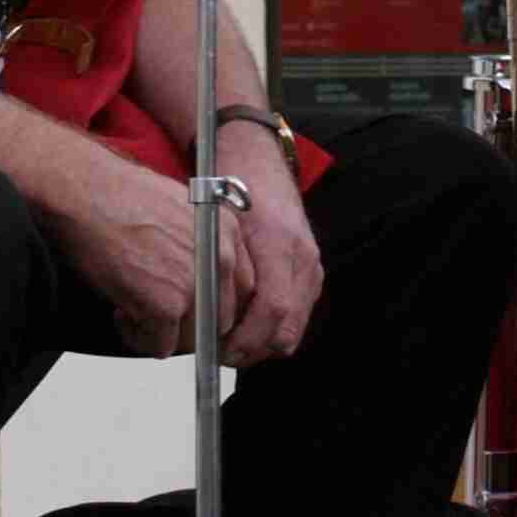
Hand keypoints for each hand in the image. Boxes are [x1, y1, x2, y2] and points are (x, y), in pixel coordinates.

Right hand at [48, 143, 252, 355]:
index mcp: (226, 231)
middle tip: (160, 313)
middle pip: (221, 317)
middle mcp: (221, 257)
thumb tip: (196, 274)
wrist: (86, 192)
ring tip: (136, 311)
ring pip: (194, 337)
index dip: (212, 302)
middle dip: (189, 322)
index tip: (192, 307)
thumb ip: (201, 243)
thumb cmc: (119, 195)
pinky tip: (122, 313)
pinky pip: (160, 346)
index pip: (241, 289)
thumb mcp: (181, 209)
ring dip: (164, 333)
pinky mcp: (167, 306)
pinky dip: (140, 339)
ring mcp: (196, 283)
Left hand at [221, 165, 324, 367]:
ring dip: (262, 343)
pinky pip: (297, 314)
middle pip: (287, 329)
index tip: (220, 351)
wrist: (257, 160)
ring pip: (294, 328)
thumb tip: (204, 319)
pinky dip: (273, 328)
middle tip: (220, 355)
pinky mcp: (312, 270)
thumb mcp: (217, 226)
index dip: (246, 339)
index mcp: (280, 244)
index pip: (273, 309)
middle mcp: (303, 257)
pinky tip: (247, 324)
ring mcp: (311, 265)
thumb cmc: (233, 188)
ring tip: (230, 343)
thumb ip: (218, 271)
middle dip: (253, 351)